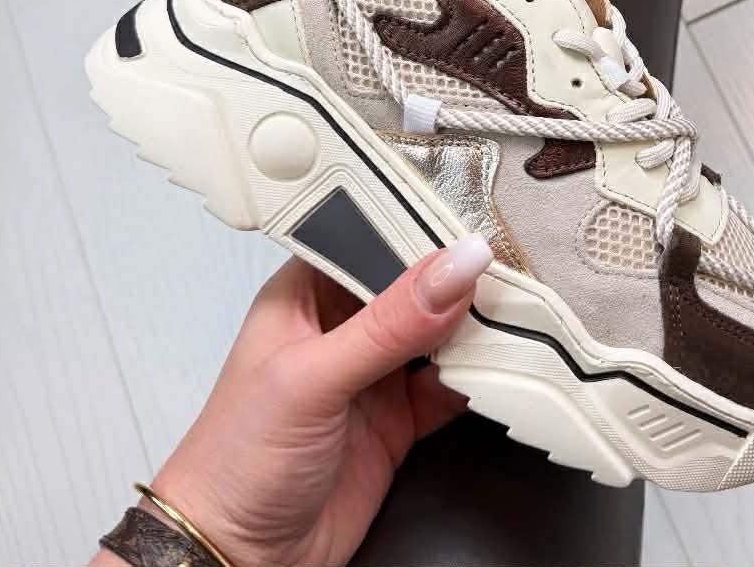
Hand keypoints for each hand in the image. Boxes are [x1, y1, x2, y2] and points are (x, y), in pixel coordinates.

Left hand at [105, 235, 491, 566]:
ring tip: (516, 308)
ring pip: (438, 331)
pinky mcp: (398, 419)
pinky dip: (477, 376)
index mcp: (306, 292)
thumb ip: (389, 322)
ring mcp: (372, 373)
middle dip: (457, 277)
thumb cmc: (237, 460)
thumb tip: (457, 263)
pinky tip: (500, 364)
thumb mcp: (313, 378)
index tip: (472, 221)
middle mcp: (342, 325)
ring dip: (472, 324)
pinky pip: (449, 384)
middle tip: (507, 264)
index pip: (371, 238)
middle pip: (413, 283)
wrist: (238, 562)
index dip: (419, 227)